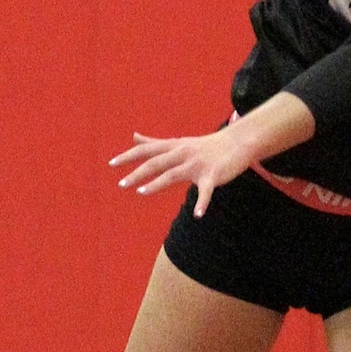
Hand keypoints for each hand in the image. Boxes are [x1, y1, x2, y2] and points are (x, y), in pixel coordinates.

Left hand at [110, 124, 249, 216]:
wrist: (238, 142)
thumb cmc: (206, 145)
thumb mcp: (178, 141)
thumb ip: (154, 142)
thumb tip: (133, 137)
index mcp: (174, 146)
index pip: (147, 150)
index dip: (129, 156)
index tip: (111, 164)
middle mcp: (183, 153)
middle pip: (156, 162)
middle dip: (138, 173)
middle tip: (121, 184)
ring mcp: (197, 164)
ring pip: (173, 174)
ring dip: (157, 184)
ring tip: (141, 193)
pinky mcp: (213, 175)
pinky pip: (206, 191)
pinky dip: (202, 203)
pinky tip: (197, 215)